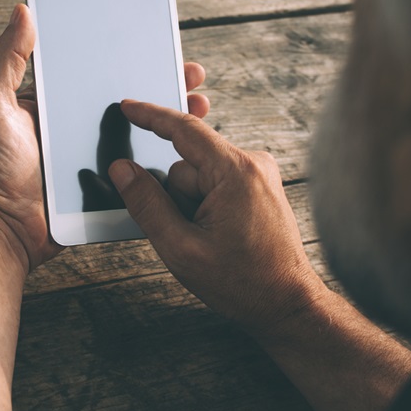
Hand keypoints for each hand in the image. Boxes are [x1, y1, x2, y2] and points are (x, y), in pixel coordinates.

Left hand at [0, 5, 209, 272]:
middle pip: (127, 98)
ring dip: (169, 118)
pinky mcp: (104, 186)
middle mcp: (74, 126)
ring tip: (197, 104)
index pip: (96, 69)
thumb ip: (7, 58)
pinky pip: (137, 168)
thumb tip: (23, 10)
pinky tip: (184, 147)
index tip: (157, 40)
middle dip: (160, 82)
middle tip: (190, 72)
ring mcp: (92, 157)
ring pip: (139, 132)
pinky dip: (161, 158)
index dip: (128, 55)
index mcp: (52, 101)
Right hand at [108, 101, 324, 333]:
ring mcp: (260, 174)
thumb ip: (146, 203)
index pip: (184, 129)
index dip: (150, 116)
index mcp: (235, 171)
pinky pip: (217, 183)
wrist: (288, 304)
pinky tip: (219, 236)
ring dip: (192, 204)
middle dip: (177, 195)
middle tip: (190, 236)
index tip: (126, 106)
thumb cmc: (242, 282)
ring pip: (200, 176)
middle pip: (187, 163)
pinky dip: (206, 204)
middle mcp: (252, 163)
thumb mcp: (181, 247)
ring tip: (211, 242)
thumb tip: (122, 169)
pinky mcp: (261, 186)